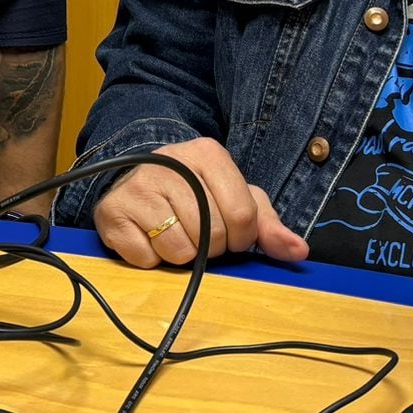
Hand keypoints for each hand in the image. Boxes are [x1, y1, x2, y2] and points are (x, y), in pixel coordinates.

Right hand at [93, 137, 308, 268]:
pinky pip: (146, 259)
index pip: (243, 216)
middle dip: (210, 246)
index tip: (231, 234)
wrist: (135, 177)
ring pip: (180, 250)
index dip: (241, 238)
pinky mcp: (112, 213)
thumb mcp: (235, 197)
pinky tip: (148, 237)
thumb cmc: (195, 190)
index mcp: (207, 153)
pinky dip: (151, 259)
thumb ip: (268, 225)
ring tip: (172, 232)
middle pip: (212, 236)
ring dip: (181, 255)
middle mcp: (171, 163)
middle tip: (198, 232)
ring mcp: (138, 187)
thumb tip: (300, 252)